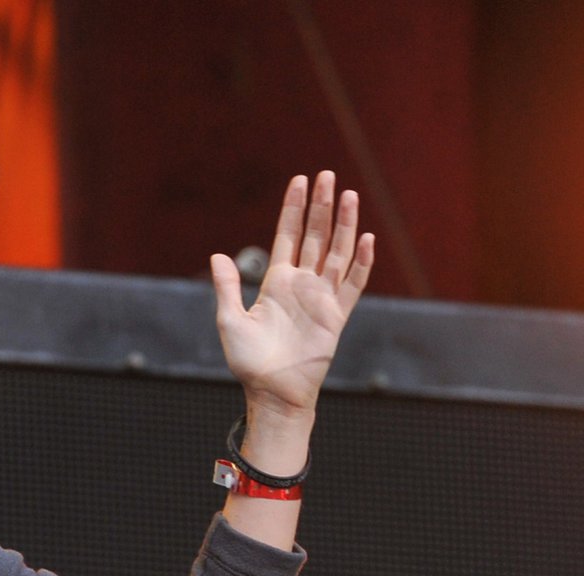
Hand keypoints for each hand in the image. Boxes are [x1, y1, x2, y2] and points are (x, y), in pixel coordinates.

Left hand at [209, 171, 373, 417]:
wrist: (272, 392)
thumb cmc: (249, 362)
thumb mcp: (230, 321)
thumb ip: (227, 288)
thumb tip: (218, 256)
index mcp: (277, 282)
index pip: (287, 235)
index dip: (293, 208)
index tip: (299, 180)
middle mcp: (302, 284)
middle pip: (315, 236)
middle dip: (320, 206)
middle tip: (326, 175)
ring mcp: (322, 298)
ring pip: (338, 252)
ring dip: (344, 224)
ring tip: (349, 195)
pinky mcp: (337, 316)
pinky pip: (353, 284)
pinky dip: (361, 263)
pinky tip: (366, 239)